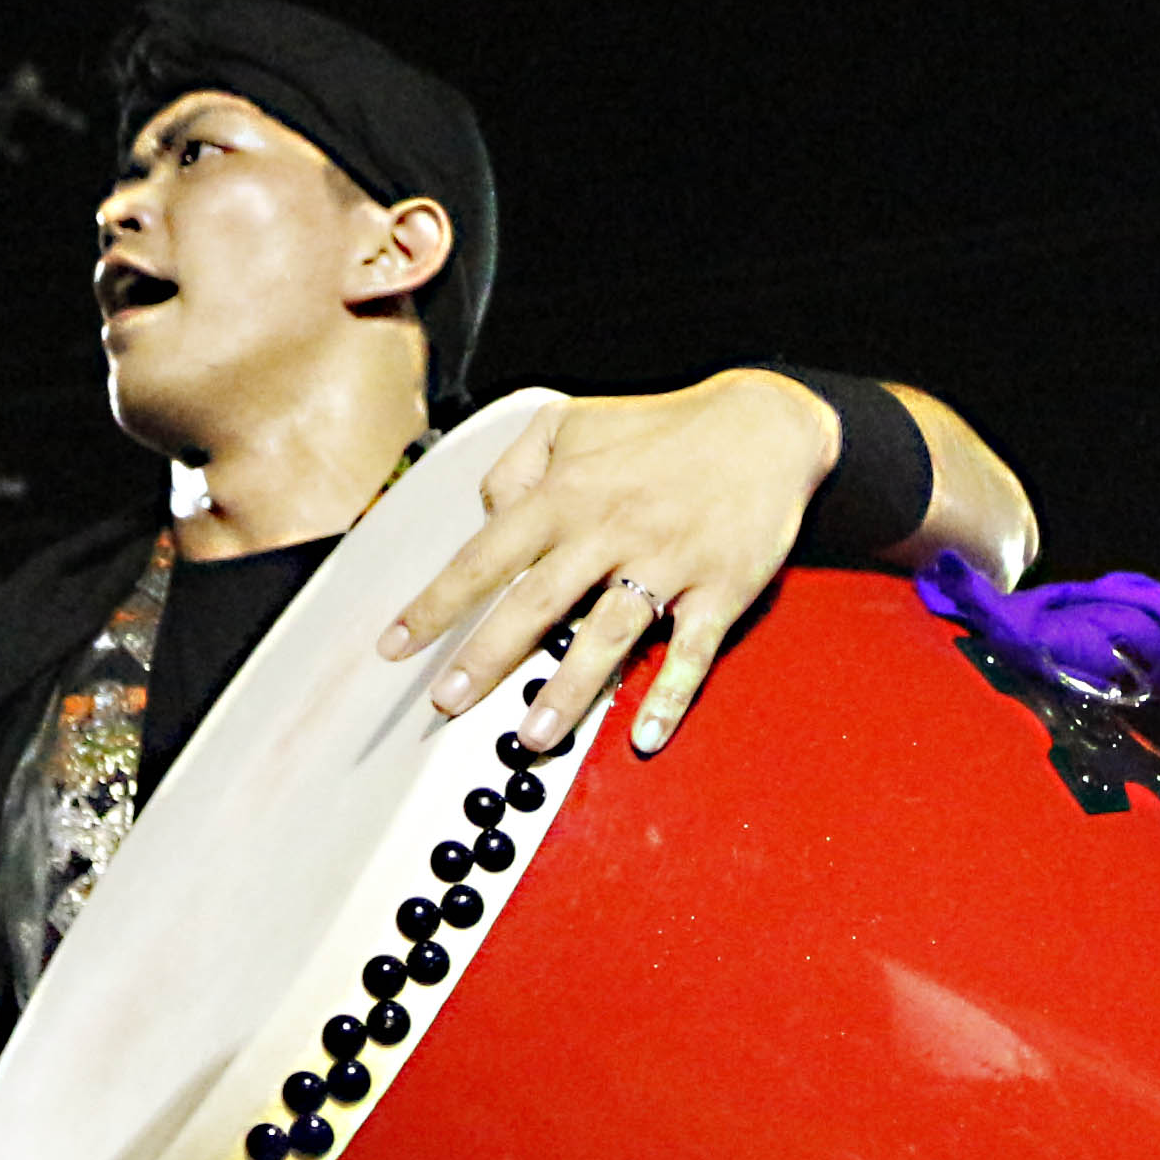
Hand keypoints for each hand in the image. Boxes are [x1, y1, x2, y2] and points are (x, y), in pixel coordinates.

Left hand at [382, 372, 836, 756]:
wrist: (763, 426)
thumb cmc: (660, 430)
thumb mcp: (572, 422)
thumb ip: (515, 467)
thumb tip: (487, 516)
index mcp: (568, 494)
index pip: (485, 555)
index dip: (436, 603)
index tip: (396, 646)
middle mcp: (610, 529)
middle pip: (535, 602)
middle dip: (485, 658)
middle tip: (446, 704)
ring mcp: (667, 561)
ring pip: (608, 634)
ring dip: (568, 690)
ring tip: (532, 737)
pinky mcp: (720, 588)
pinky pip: (690, 651)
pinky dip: (669, 695)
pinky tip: (644, 735)